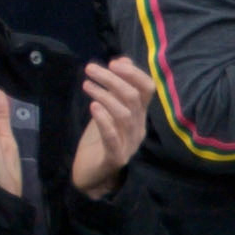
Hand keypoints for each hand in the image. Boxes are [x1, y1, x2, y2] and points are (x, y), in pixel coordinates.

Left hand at [71, 56, 149, 197]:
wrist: (91, 175)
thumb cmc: (99, 139)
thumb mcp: (107, 110)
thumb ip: (115, 88)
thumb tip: (122, 60)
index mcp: (139, 116)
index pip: (147, 90)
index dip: (134, 74)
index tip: (114, 62)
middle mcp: (138, 128)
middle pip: (133, 99)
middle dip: (113, 80)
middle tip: (90, 69)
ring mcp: (129, 143)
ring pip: (124, 115)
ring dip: (105, 96)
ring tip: (87, 84)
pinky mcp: (115, 157)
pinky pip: (113, 138)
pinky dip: (104, 120)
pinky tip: (93, 107)